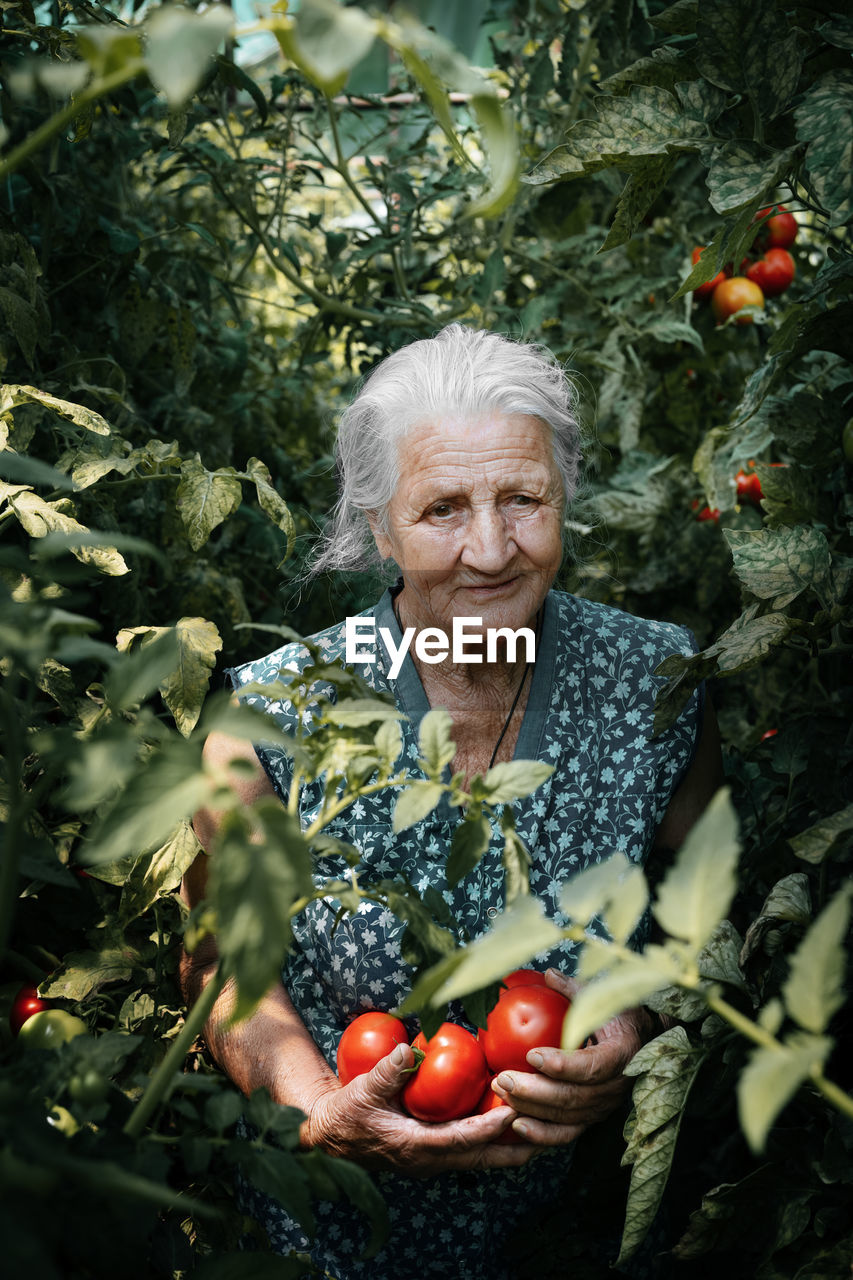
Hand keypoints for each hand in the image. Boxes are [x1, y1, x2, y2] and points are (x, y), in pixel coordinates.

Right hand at [303, 1042, 537, 1175]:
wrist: (329, 1136)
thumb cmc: (346, 1113)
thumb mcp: (362, 1090)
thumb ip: (386, 1071)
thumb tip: (410, 1049)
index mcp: (415, 1147)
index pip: (461, 1140)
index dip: (489, 1127)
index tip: (514, 1111)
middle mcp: (428, 1160)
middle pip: (481, 1158)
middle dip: (514, 1148)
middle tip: (547, 1131)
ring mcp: (431, 1160)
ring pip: (478, 1157)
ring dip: (507, 1146)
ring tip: (540, 1130)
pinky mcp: (431, 1153)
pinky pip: (468, 1149)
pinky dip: (490, 1139)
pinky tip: (506, 1122)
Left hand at [489, 970, 656, 1146]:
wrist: (642, 1043)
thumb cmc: (619, 1016)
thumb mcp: (603, 998)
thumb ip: (575, 990)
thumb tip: (548, 974)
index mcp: (621, 1054)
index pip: (592, 1067)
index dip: (562, 1065)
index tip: (532, 1055)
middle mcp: (615, 1087)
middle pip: (573, 1097)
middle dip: (534, 1090)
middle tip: (502, 1077)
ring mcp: (603, 1106)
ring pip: (566, 1117)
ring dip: (531, 1108)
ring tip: (501, 1092)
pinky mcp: (592, 1118)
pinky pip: (567, 1133)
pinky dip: (542, 1134)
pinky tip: (516, 1125)